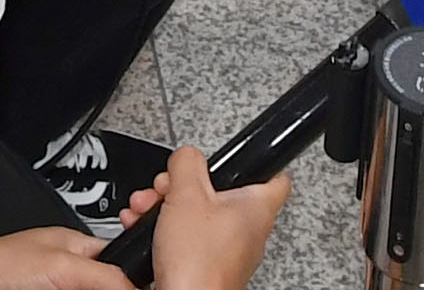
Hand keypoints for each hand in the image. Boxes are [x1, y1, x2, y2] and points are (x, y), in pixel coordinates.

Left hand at [0, 225, 131, 289]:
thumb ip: (102, 276)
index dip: (131, 276)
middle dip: (114, 288)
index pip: (117, 259)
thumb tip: (137, 287)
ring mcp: (53, 286)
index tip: (146, 286)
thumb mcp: (61, 267)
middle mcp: (65, 266)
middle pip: (104, 283)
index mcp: (74, 243)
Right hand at [118, 144, 291, 289]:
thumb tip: (187, 156)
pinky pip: (189, 239)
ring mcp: (230, 252)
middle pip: (220, 193)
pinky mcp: (209, 266)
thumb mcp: (187, 193)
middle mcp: (248, 231)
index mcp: (256, 208)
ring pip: (199, 215)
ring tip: (149, 209)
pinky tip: (148, 230)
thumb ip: (187, 163)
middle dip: (184, 186)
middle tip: (168, 188)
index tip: (238, 159)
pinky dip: (168, 231)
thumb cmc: (199, 263)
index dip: (256, 163)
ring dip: (169, 207)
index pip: (275, 176)